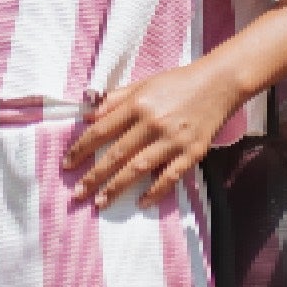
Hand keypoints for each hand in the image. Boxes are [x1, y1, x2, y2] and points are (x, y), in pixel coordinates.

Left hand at [62, 64, 236, 208]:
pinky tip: (141, 203)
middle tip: (77, 194)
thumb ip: (115, 100)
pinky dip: (156, 192)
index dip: (81, 149)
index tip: (67, 165)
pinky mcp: (192, 152)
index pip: (101, 131)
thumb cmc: (177, 83)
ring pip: (139, 168)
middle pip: (117, 154)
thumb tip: (88, 117)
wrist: (219, 84)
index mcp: (138, 104)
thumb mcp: (143, 84)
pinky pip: (170, 176)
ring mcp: (173, 140)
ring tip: (101, 202)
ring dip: (117, 187)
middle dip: (94, 176)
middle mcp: (153, 123)